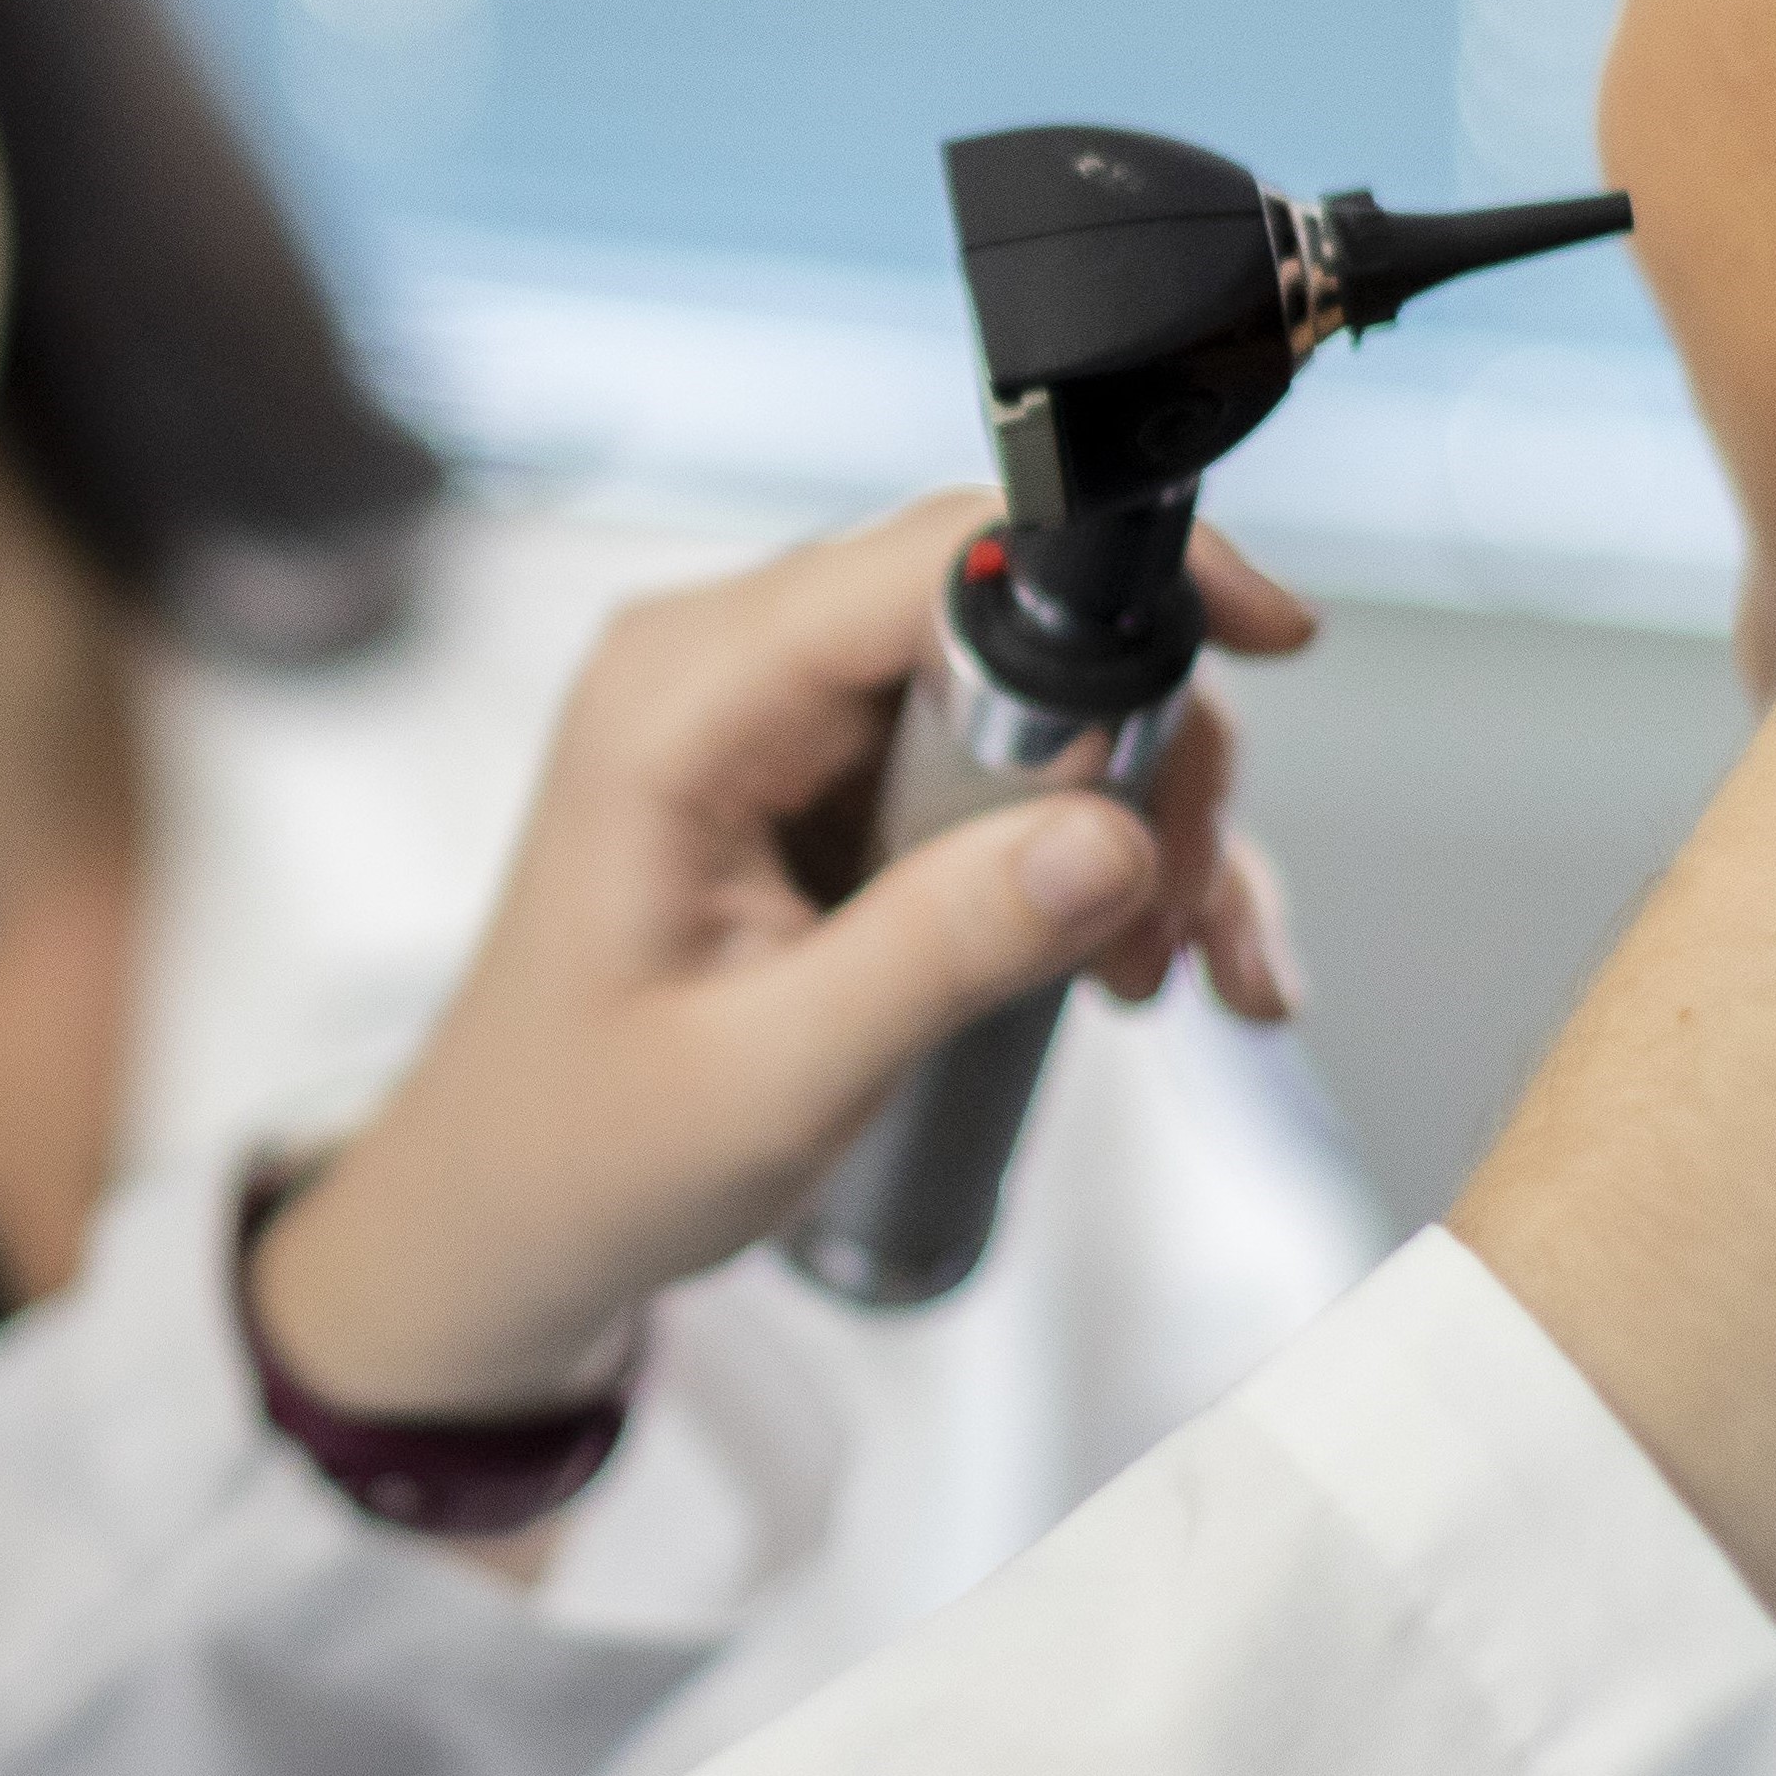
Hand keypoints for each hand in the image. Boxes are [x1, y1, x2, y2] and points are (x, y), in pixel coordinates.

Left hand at [249, 491, 1310, 1417]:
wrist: (506, 1215)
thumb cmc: (587, 1151)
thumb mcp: (769, 1077)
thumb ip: (937, 950)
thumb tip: (1111, 836)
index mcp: (681, 697)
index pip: (929, 561)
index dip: (1108, 576)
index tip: (1269, 638)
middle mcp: (731, 670)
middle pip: (1011, 622)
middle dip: (1143, 763)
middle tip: (1185, 920)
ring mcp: (782, 721)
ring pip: (1035, 704)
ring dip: (1139, 832)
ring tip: (1175, 978)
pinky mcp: (827, 782)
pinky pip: (1002, 774)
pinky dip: (1093, 863)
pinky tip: (1154, 971)